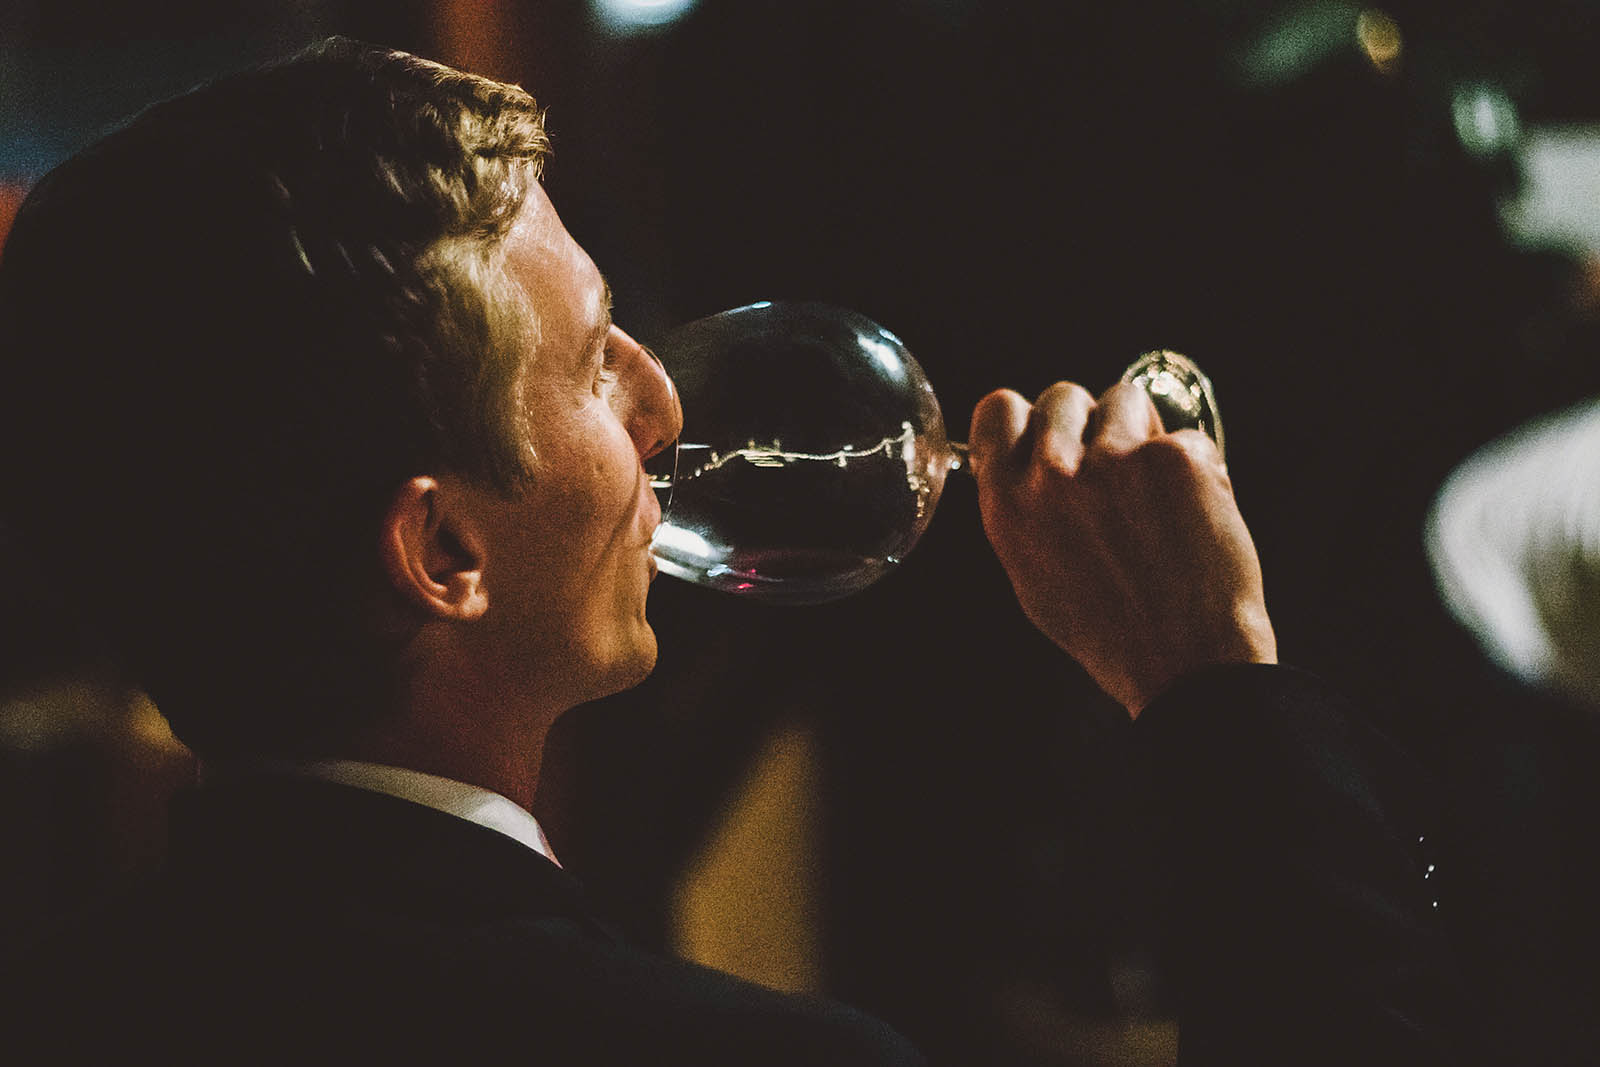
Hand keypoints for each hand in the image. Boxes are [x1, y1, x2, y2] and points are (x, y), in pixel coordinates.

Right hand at [969, 381, 1275, 716]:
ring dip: (1142, 433)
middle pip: (1062, 395)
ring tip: (1157, 493)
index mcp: (1008, 505)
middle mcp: (1052, 475)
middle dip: (1090, 423)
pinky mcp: (1175, 458)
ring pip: (1126, 399)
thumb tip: (1026, 461)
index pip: (998, 410)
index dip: (1027, 418)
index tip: (1047, 434)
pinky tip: (1194, 515)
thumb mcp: (1032, 576)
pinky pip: (1183, 436)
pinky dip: (1194, 468)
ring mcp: (1115, 460)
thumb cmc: (1110, 631)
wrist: (1187, 663)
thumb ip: (1023, 509)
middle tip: (1115, 472)